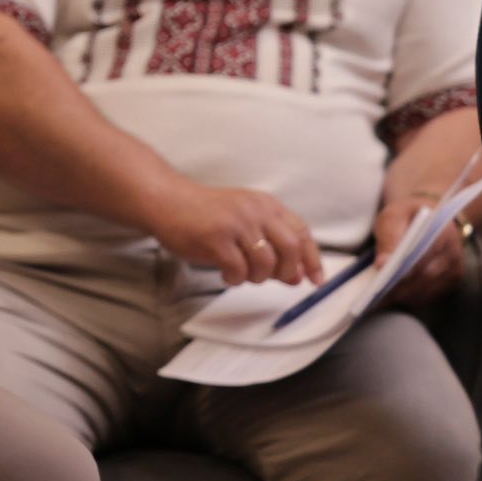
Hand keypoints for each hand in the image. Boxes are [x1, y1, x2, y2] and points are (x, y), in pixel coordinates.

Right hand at [145, 181, 320, 286]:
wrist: (166, 200)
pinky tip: (226, 274)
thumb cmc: (203, 212)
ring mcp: (235, 224)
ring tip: (242, 274)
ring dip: (257, 278)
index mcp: (265, 204)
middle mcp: (255, 211)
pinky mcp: (216, 239)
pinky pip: (238, 270)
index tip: (315, 279)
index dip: (313, 259)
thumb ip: (271, 242)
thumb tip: (296, 275)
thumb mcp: (243, 218)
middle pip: (290, 249)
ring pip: (266, 264)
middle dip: (288, 272)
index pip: (301, 232)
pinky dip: (235, 279)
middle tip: (276, 280)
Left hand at [373, 200, 465, 307]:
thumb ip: (388, 237)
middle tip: (372, 297)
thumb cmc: (406, 215)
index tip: (380, 281)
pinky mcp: (451, 281)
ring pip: (426, 291)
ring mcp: (455, 269)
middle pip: (424, 278)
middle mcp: (454, 253)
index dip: (401, 271)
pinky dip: (410, 299)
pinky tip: (391, 298)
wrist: (429, 216)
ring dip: (402, 297)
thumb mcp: (392, 216)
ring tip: (377, 299)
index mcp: (442, 232)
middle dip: (398, 288)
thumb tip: (382, 265)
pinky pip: (429, 296)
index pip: (422, 257)